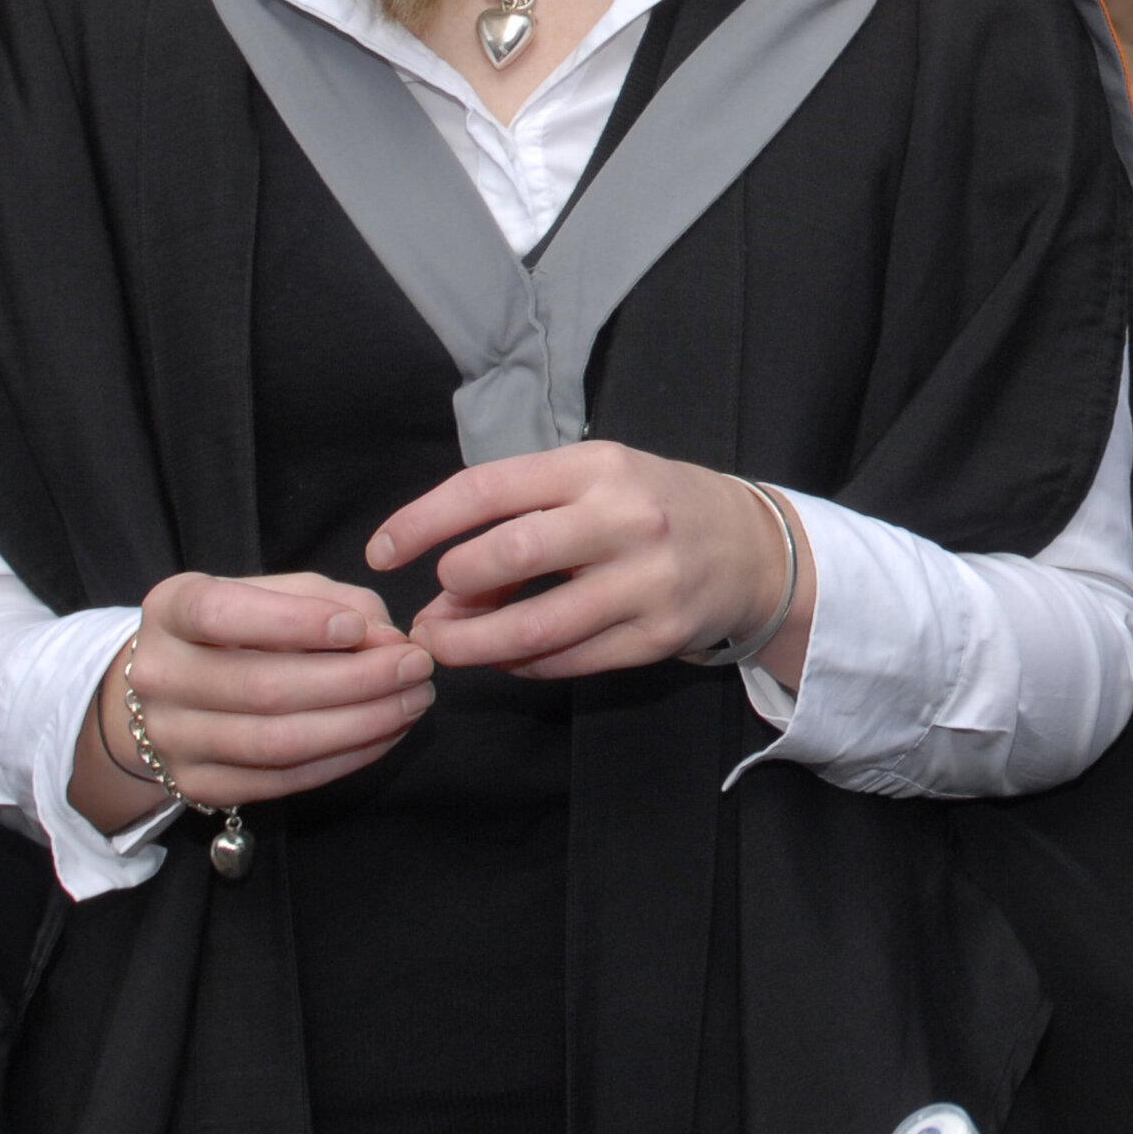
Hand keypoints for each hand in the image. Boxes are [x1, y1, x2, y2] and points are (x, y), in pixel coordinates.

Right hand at [67, 571, 432, 834]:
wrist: (169, 692)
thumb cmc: (237, 628)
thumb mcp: (274, 593)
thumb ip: (332, 601)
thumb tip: (388, 638)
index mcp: (171, 610)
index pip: (222, 614)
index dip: (294, 622)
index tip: (359, 628)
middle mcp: (160, 677)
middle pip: (263, 687)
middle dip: (355, 680)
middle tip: (417, 667)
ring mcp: (173, 739)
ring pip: (278, 742)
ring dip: (360, 724)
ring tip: (412, 701)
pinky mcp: (198, 786)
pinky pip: (282, 780)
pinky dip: (344, 758)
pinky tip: (385, 733)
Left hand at [367, 443, 811, 687]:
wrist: (751, 546)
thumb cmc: (649, 505)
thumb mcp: (592, 483)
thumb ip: (523, 517)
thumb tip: (446, 584)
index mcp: (596, 467)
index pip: (488, 488)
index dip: (421, 522)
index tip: (381, 552)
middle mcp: (624, 519)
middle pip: (509, 556)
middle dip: (451, 589)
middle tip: (427, 611)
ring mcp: (647, 582)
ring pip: (535, 627)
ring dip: (473, 645)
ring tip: (445, 646)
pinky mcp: (659, 636)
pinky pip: (569, 662)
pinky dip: (523, 666)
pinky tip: (506, 658)